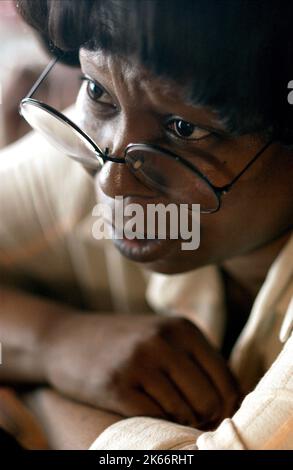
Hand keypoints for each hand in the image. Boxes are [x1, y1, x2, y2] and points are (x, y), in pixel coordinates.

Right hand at [42, 314, 240, 428]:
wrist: (64, 338)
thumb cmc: (121, 343)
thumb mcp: (161, 337)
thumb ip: (194, 362)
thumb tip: (233, 403)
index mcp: (182, 327)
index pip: (226, 378)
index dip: (226, 405)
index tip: (213, 415)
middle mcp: (164, 340)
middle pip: (210, 399)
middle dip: (205, 418)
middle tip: (191, 420)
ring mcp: (139, 361)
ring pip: (185, 411)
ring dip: (180, 422)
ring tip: (166, 413)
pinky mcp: (116, 385)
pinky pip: (154, 418)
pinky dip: (156, 422)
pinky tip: (144, 411)